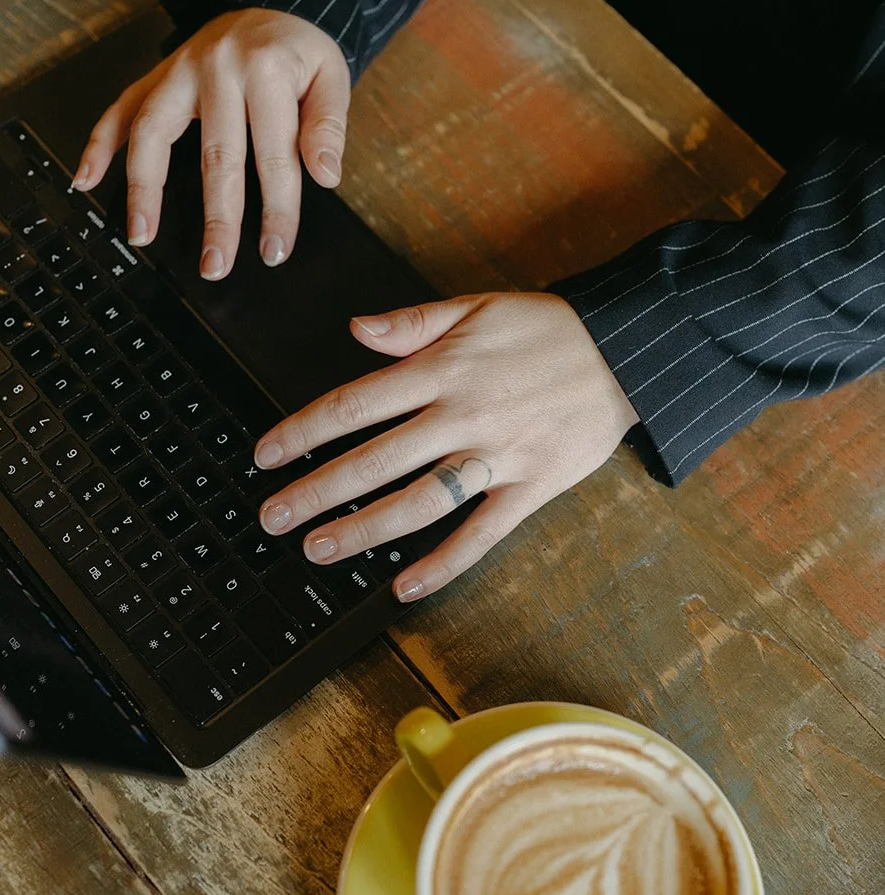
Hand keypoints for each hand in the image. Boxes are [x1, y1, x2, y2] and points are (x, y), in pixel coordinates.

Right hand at [74, 9, 349, 277]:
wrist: (272, 0)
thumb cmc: (299, 49)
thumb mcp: (332, 77)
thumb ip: (328, 126)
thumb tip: (325, 175)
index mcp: (266, 70)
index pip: (274, 154)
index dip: (277, 209)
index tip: (274, 250)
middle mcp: (218, 68)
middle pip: (216, 154)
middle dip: (216, 217)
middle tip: (214, 264)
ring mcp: (180, 71)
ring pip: (154, 130)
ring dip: (144, 187)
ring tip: (141, 234)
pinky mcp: (157, 75)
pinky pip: (120, 108)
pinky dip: (99, 144)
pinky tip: (86, 179)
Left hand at [252, 293, 638, 600]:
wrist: (627, 352)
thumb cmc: (548, 329)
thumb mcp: (477, 307)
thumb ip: (413, 322)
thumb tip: (357, 329)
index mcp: (442, 369)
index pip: (354, 404)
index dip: (303, 432)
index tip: (267, 454)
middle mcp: (462, 416)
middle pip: (373, 461)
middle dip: (315, 491)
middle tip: (272, 516)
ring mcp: (497, 456)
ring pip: (418, 502)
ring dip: (364, 531)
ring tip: (318, 549)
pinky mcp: (531, 488)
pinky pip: (481, 534)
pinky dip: (443, 564)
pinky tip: (405, 587)